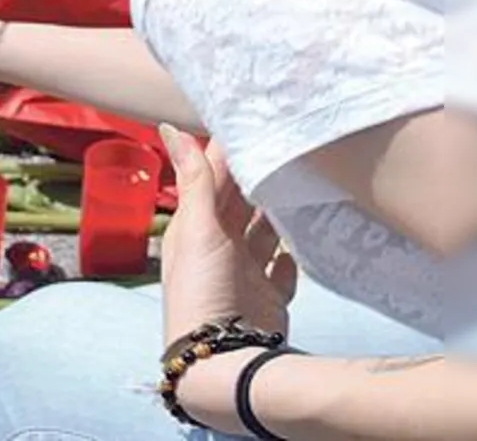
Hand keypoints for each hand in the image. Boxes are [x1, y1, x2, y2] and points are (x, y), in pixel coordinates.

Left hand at [158, 124, 297, 344]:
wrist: (224, 359)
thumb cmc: (203, 290)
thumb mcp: (197, 229)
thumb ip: (194, 179)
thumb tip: (170, 127)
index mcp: (193, 227)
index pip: (213, 178)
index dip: (229, 150)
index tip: (252, 117)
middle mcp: (218, 247)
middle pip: (240, 202)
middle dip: (258, 174)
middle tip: (287, 139)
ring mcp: (245, 272)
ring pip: (264, 231)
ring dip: (278, 210)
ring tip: (303, 178)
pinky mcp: (269, 295)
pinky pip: (282, 267)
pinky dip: (292, 251)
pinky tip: (306, 233)